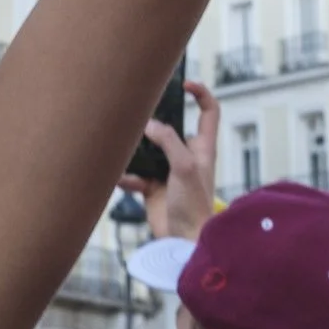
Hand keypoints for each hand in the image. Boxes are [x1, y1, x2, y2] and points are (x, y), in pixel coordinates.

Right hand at [118, 79, 217, 239]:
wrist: (184, 244)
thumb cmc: (194, 206)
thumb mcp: (185, 166)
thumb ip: (168, 141)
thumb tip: (150, 125)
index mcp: (202, 148)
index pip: (208, 112)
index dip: (200, 94)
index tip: (184, 84)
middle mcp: (185, 157)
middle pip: (171, 128)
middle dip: (154, 121)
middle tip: (139, 112)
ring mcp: (168, 172)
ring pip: (149, 150)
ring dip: (135, 149)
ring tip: (122, 144)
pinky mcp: (153, 189)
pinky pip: (135, 175)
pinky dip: (126, 175)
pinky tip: (119, 178)